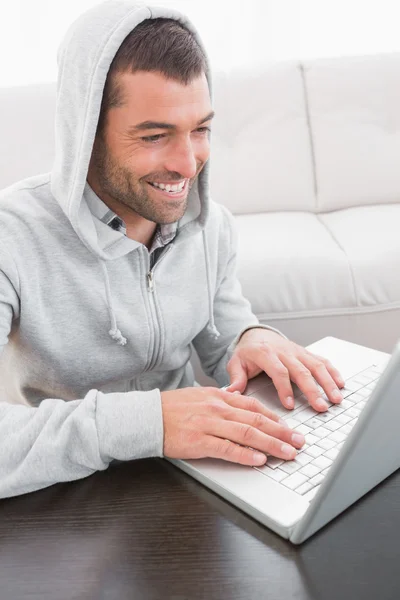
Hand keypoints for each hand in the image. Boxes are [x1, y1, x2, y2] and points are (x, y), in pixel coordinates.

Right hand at [161, 386, 305, 466]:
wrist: (147, 416)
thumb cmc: (172, 408)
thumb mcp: (200, 396)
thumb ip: (222, 401)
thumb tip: (242, 407)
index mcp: (219, 396)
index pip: (254, 406)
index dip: (276, 418)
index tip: (290, 428)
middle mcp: (218, 408)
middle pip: (257, 420)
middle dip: (282, 432)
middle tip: (300, 442)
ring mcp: (209, 424)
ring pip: (248, 434)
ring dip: (272, 444)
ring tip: (288, 453)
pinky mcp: (200, 441)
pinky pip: (228, 448)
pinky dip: (246, 455)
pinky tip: (259, 460)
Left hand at [226, 329, 344, 411]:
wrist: (257, 334)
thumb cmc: (247, 352)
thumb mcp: (236, 363)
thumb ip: (236, 378)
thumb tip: (232, 393)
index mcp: (266, 353)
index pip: (278, 371)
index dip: (285, 388)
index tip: (291, 405)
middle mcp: (284, 351)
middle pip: (301, 371)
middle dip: (313, 390)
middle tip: (321, 407)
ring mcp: (297, 351)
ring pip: (316, 366)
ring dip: (328, 382)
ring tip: (336, 399)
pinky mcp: (306, 353)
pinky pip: (322, 361)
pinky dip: (333, 372)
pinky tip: (341, 385)